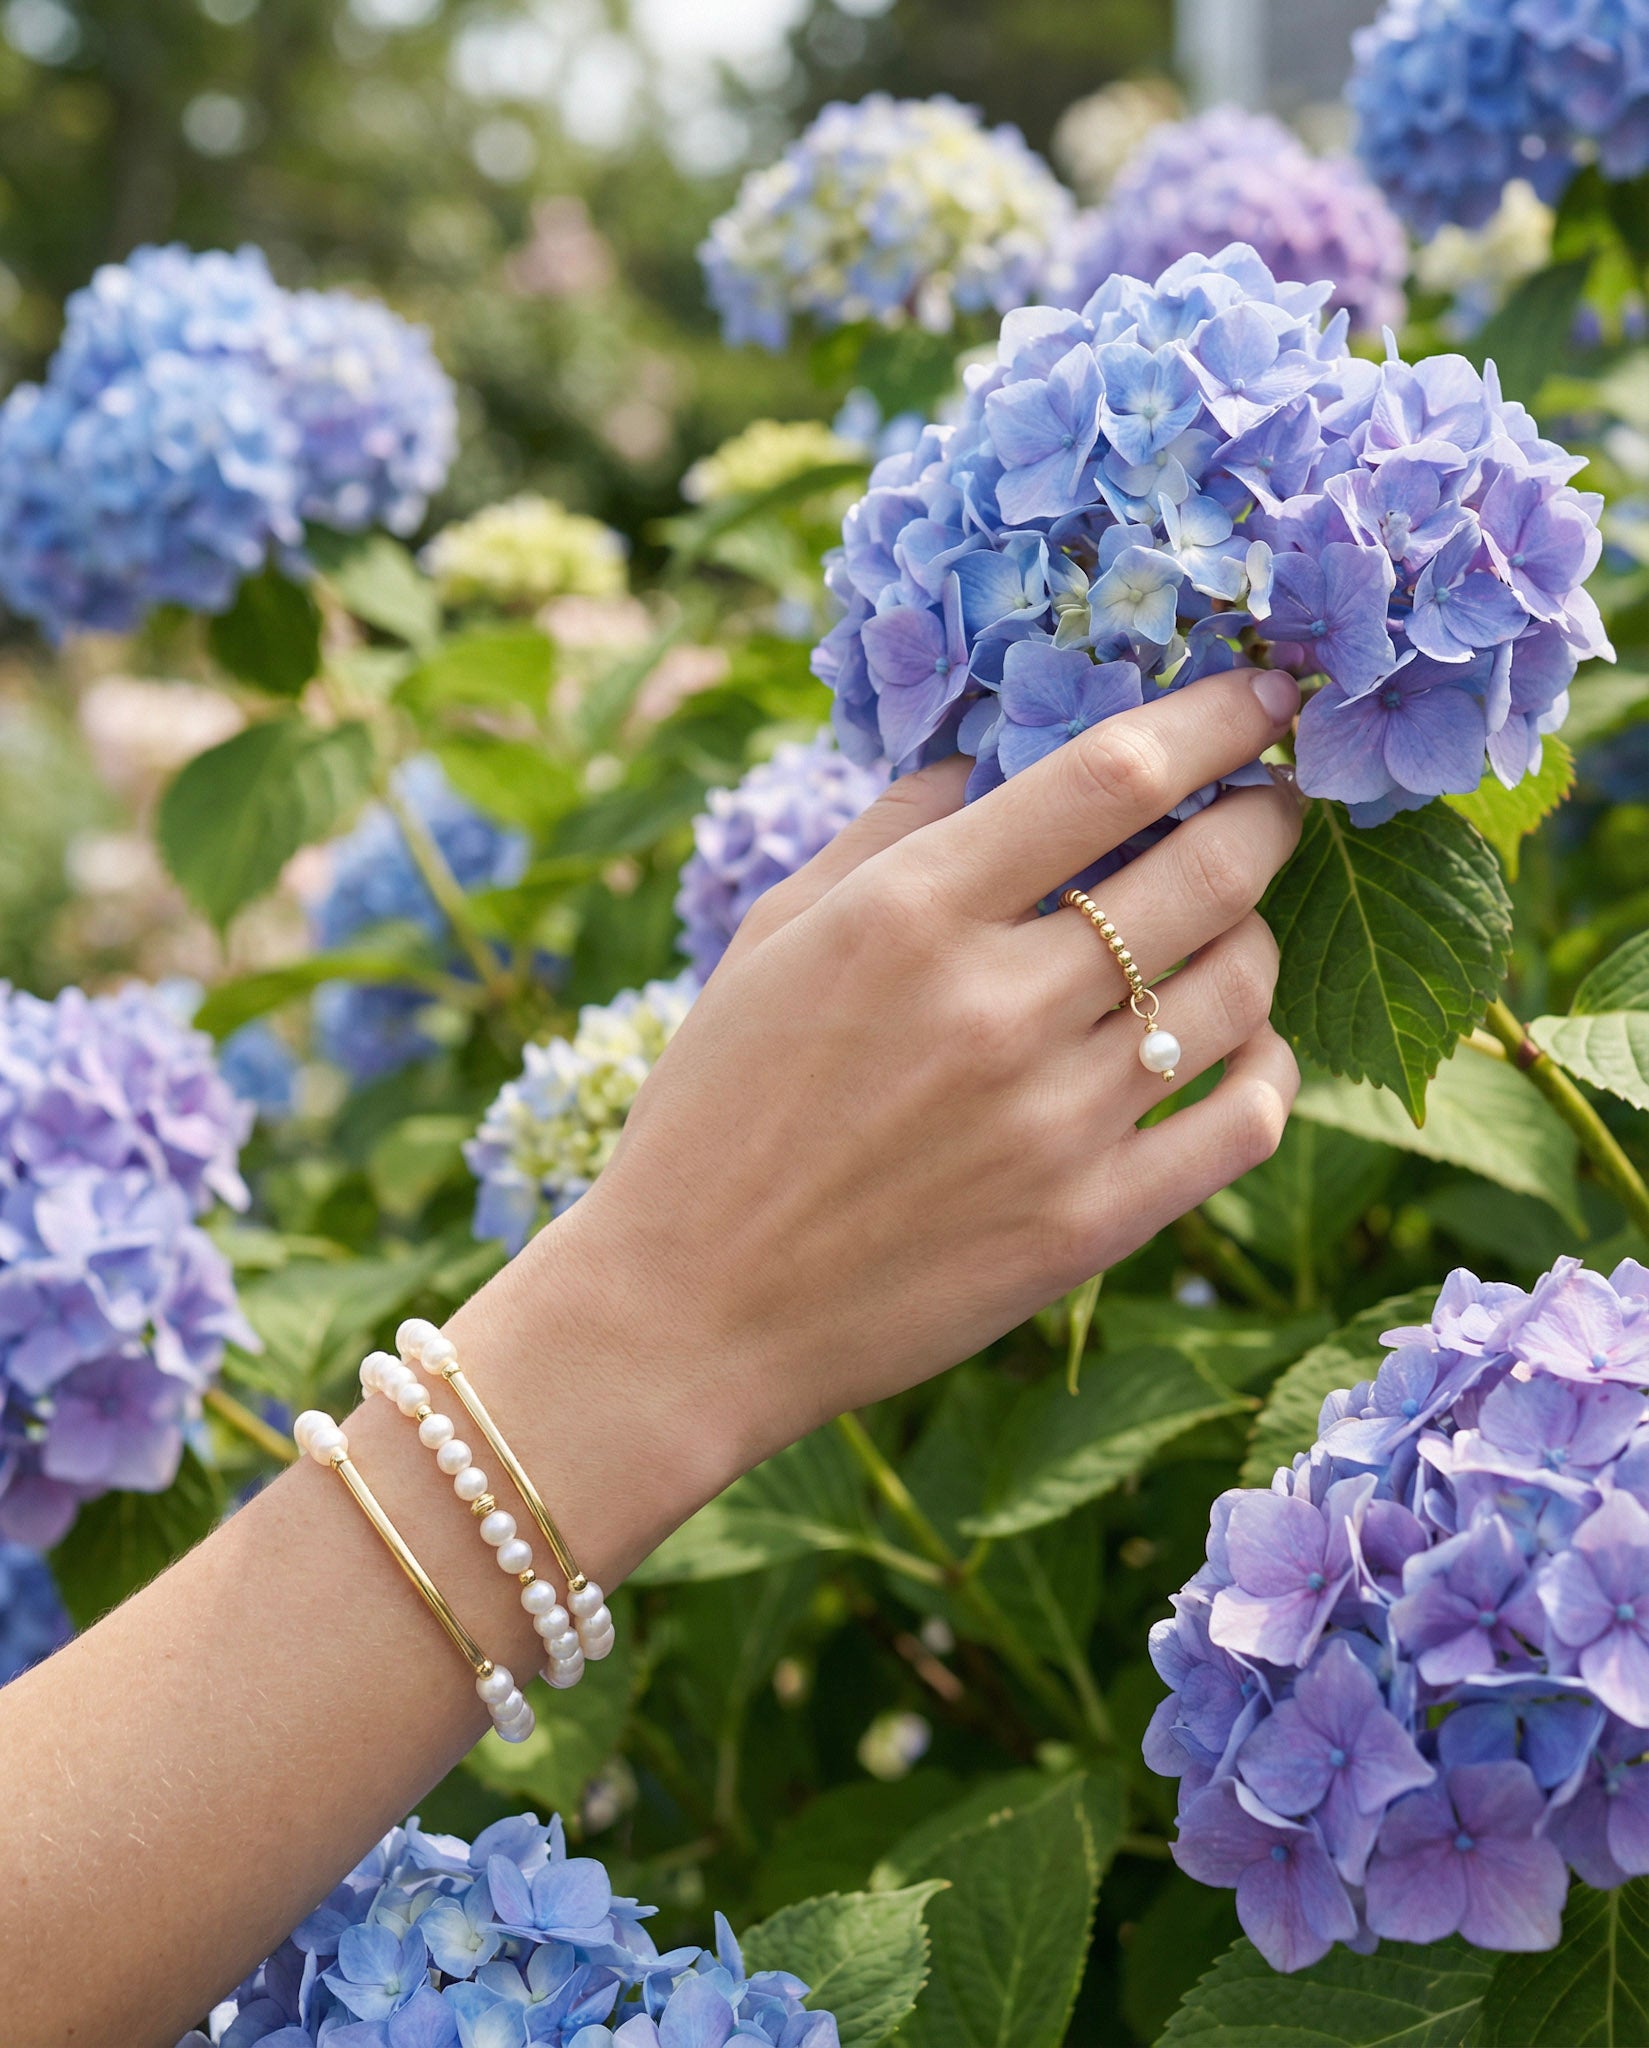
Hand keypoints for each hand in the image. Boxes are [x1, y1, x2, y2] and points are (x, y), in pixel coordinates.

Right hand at [524, 667, 1303, 1480]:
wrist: (691, 1311)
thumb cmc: (717, 1108)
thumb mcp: (773, 938)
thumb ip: (889, 831)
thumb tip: (995, 753)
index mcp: (912, 914)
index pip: (1113, 775)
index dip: (1216, 717)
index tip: (1267, 688)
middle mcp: (997, 1004)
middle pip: (1211, 868)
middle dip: (1267, 815)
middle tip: (1270, 806)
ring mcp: (1055, 1121)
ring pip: (1241, 988)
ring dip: (1257, 936)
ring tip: (1229, 929)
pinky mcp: (1089, 1225)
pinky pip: (1246, 1121)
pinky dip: (1270, 1067)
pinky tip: (1241, 1048)